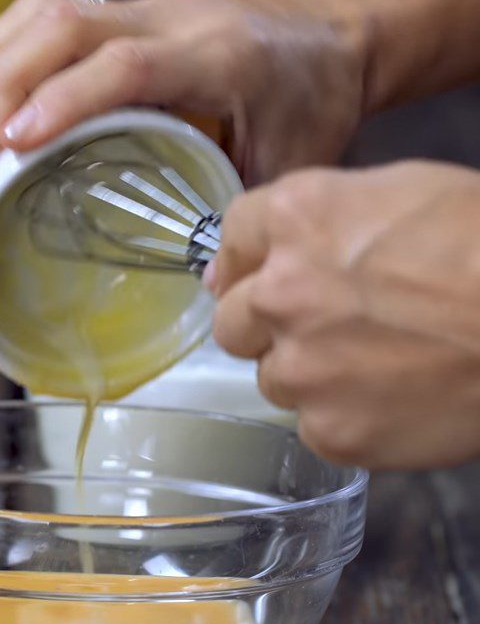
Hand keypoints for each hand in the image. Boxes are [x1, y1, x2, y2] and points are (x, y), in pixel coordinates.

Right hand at [0, 0, 366, 183]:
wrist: (324, 29)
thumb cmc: (310, 98)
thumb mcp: (291, 163)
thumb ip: (242, 214)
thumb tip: (203, 283)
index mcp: (216, 56)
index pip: (125, 67)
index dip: (63, 102)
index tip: (14, 147)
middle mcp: (169, 20)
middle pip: (66, 23)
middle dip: (4, 83)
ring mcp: (141, 9)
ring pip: (45, 9)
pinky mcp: (120, 13)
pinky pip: (45, 14)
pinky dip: (3, 52)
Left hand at [210, 161, 479, 469]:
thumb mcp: (396, 192)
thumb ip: (306, 219)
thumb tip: (228, 270)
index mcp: (294, 219)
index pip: (231, 240)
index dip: (246, 263)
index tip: (259, 278)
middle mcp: (279, 293)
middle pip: (231, 321)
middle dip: (266, 324)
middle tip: (327, 325)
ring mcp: (302, 369)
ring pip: (273, 378)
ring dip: (309, 373)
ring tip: (377, 362)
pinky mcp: (332, 431)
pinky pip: (313, 426)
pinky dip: (344, 417)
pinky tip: (392, 399)